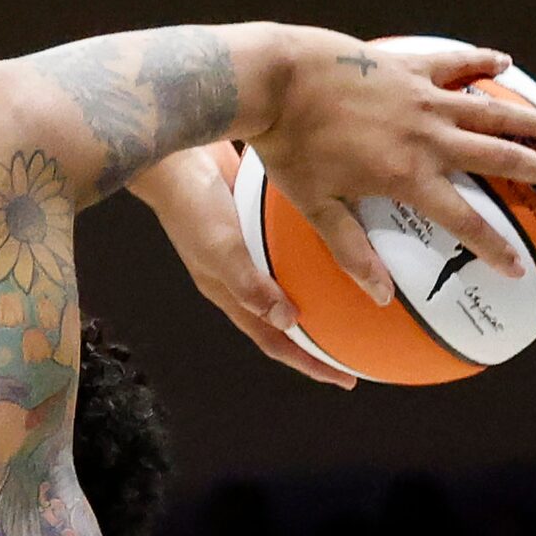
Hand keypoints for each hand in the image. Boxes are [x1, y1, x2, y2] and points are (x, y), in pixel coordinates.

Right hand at [135, 144, 354, 389]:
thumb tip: (286, 320)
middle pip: (286, 320)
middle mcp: (242, 278)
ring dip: (321, 294)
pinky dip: (314, 253)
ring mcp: (249, 250)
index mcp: (229, 294)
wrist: (173, 155)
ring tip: (358, 296)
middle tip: (361, 346)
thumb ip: (249, 284)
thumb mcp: (220, 248)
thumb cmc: (192, 205)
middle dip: (321, 339)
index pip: (273, 341)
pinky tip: (341, 241)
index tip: (343, 379)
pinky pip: (291, 247)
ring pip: (291, 283)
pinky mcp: (255, 222)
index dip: (306, 364)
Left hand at [251, 32, 535, 302]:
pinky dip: (483, 63)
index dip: (493, 245)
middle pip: (498, 158)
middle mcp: (427, 137)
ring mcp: (422, 97)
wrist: (276, 81)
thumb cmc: (288, 148)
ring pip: (491, 111)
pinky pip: (457, 63)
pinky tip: (505, 64)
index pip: (464, 220)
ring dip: (529, 121)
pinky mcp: (409, 66)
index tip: (515, 266)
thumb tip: (380, 296)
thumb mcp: (315, 207)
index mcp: (406, 176)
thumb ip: (351, 250)